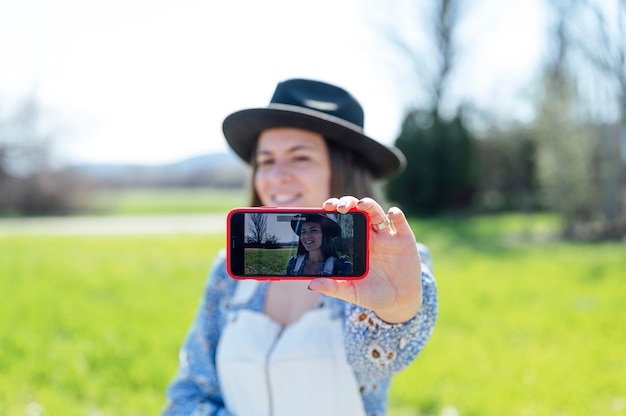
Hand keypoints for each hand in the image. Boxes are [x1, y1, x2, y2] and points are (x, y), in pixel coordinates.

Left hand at [308, 196, 422, 323]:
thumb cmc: (372, 294)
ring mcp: (387, 237)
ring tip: (361, 204)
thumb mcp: (352, 292)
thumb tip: (312, 285)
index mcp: (354, 244)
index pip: (342, 221)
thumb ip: (333, 288)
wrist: (398, 302)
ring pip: (377, 213)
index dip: (333, 211)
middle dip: (348, 203)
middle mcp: (369, 236)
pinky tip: (392, 214)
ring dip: (369, 205)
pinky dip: (397, 215)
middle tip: (339, 207)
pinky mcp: (405, 240)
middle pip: (358, 211)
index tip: (323, 207)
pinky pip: (401, 223)